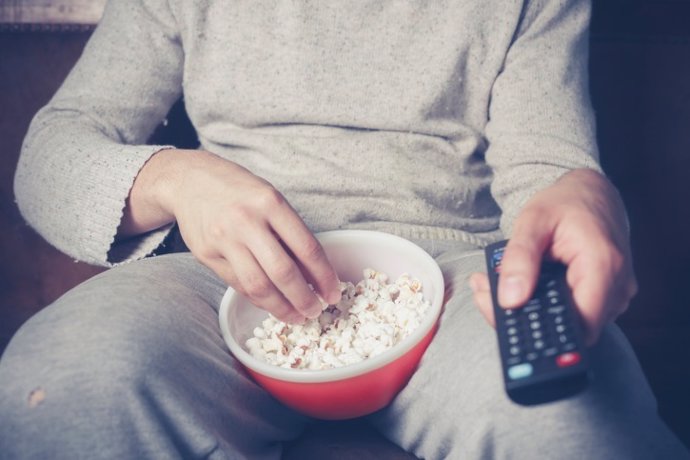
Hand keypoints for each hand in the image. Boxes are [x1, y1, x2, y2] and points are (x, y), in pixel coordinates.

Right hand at [120, 149, 341, 322]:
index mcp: (271, 203)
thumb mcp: (270, 198)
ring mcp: (224, 239)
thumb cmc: (238, 190)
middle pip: (283, 272)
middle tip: (316, 311)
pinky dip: (259, 298)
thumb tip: (315, 274)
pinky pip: (238, 284)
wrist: (189, 180)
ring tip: (296, 317)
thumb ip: (290, 232)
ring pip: (258, 286)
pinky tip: (272, 304)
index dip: (324, 276)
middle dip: (304, 299)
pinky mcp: (207, 254)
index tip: (333, 292)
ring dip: (281, 307)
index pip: (306, 248)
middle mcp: (247, 221)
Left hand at [469, 168, 637, 344]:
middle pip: (571, 329)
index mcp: (602, 266)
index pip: (579, 325)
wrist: (592, 192)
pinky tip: (521, 286)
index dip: (542, 332)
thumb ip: (519, 259)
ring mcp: (615, 294)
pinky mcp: (606, 297)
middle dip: (525, 318)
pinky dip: (545, 304)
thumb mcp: (532, 221)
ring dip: (533, 311)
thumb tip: (510, 300)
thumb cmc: (565, 202)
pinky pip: (574, 313)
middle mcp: (617, 286)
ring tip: (499, 285)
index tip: (506, 318)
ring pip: (571, 324)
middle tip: (486, 294)